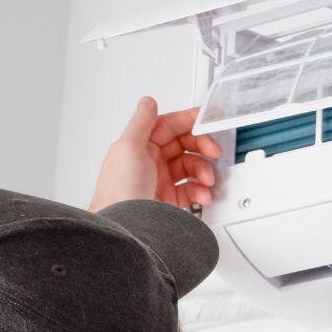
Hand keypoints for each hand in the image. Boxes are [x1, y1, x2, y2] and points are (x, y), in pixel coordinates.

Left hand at [90, 98, 221, 211]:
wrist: (125, 230)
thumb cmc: (118, 192)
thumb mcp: (127, 149)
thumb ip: (141, 122)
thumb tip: (148, 102)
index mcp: (139, 146)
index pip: (169, 126)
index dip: (189, 121)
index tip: (208, 119)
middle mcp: (150, 161)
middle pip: (185, 145)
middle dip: (202, 147)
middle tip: (213, 152)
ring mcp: (161, 181)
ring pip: (192, 167)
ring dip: (205, 171)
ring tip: (207, 180)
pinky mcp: (170, 200)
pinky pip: (193, 189)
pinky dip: (202, 191)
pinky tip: (203, 194)